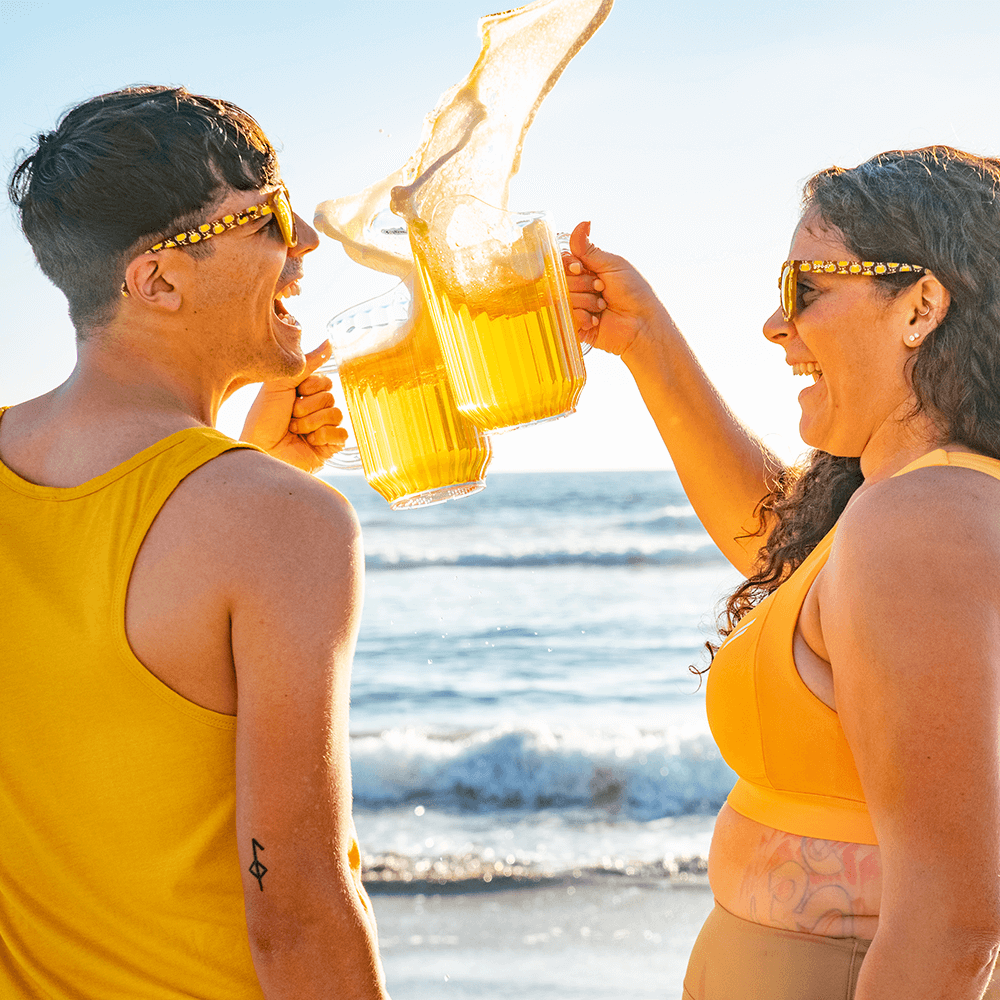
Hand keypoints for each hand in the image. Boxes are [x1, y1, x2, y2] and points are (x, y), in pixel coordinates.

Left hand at [240, 341, 348, 473]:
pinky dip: (324, 436)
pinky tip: (309, 442)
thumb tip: (329, 342)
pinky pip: (342, 434)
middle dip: (307, 407)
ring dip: (312, 422)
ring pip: (336, 414)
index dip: (310, 387)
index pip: (325, 381)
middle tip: (290, 416)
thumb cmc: (263, 419)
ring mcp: (324, 428)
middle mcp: (315, 410)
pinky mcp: (329, 447)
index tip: (294, 394)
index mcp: (304, 395)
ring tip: (295, 430)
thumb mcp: (280, 385)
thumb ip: (306, 364)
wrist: (260, 449)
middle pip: (330, 397)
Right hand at [562, 221, 667, 357]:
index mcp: (586, 271)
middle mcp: (579, 288)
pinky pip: (568, 317)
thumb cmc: (633, 291)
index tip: (581, 269)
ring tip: (602, 306)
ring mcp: (576, 307)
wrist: (642, 322)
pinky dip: (584, 318)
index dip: (569, 266)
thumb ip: (589, 248)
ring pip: (564, 299)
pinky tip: (597, 320)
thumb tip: (583, 222)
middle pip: (561, 281)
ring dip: (586, 302)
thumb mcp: (611, 264)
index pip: (562, 263)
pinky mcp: (576, 326)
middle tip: (601, 289)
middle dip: (582, 285)